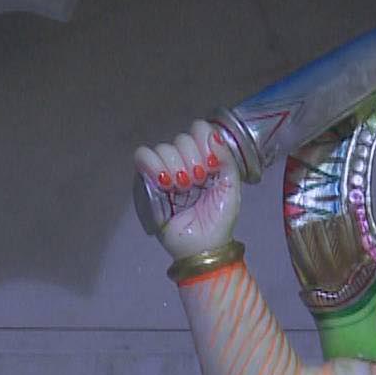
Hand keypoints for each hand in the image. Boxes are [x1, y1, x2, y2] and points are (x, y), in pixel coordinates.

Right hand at [134, 119, 241, 259]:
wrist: (203, 245)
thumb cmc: (219, 220)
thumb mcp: (231, 188)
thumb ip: (227, 160)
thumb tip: (213, 135)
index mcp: (205, 158)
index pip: (199, 129)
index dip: (204, 143)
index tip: (211, 166)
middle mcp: (184, 160)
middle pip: (182, 138)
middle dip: (193, 161)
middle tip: (198, 183)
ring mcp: (165, 170)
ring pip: (164, 148)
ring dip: (176, 168)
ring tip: (183, 189)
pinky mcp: (148, 180)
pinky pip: (144, 157)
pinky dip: (155, 167)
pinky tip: (166, 185)